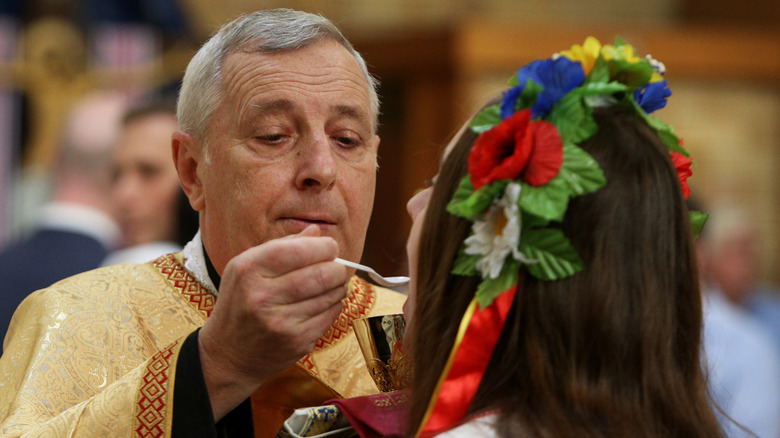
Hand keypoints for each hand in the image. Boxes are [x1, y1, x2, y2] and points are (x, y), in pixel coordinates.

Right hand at [198, 225, 347, 419]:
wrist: (228, 354)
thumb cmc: (240, 303)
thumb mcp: (247, 268)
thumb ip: (282, 246)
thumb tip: (316, 231)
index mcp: (249, 269)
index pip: (299, 250)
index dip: (324, 246)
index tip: (330, 247)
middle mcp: (262, 295)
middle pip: (321, 273)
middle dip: (338, 267)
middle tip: (338, 267)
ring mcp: (280, 322)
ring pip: (331, 295)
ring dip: (338, 286)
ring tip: (332, 284)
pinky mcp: (296, 341)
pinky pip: (330, 315)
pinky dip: (334, 305)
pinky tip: (324, 303)